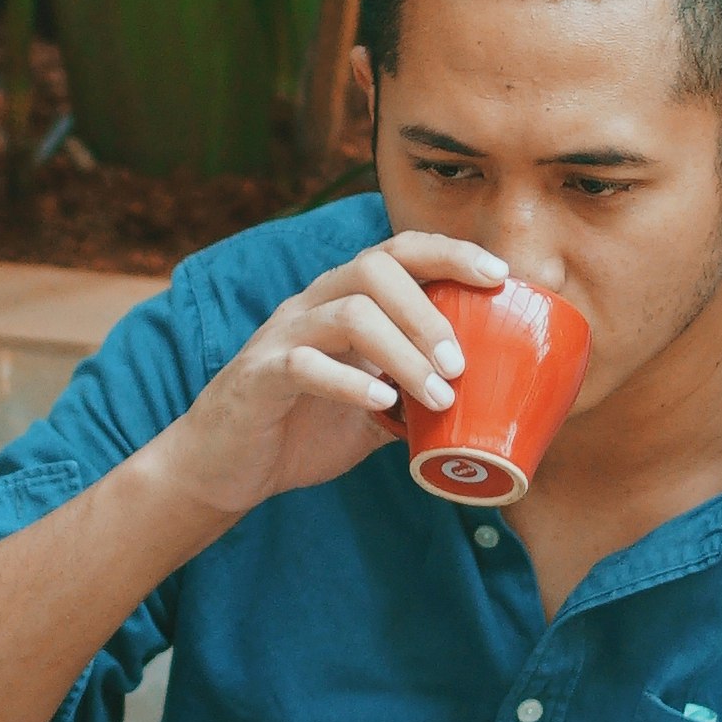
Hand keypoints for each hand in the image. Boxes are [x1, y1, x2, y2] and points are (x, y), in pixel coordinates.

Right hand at [149, 230, 508, 532]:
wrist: (222, 468)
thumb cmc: (299, 429)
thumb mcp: (372, 411)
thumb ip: (416, 398)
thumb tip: (487, 406)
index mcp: (343, 302)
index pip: (398, 252)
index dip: (450, 253)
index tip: (500, 275)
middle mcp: (312, 306)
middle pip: (374, 269)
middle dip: (429, 312)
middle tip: (462, 363)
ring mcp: (282, 338)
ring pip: (348, 312)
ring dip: (403, 351)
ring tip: (438, 394)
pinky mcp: (258, 378)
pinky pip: (304, 364)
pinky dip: (350, 382)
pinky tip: (383, 405)